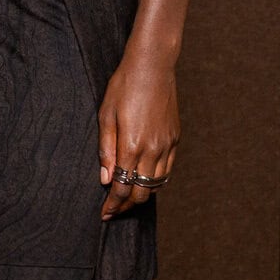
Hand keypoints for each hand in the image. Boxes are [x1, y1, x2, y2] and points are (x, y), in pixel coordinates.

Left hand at [97, 53, 178, 218]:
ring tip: (128, 197)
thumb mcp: (106, 115)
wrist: (152, 66)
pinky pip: (167, 170)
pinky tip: (145, 178)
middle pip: (142, 192)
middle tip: (113, 208)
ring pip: (157, 184)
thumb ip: (106, 149)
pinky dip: (156, 180)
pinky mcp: (175, 139)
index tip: (104, 213)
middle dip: (126, 205)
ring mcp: (167, 145)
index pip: (122, 187)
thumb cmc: (124, 86)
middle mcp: (153, 149)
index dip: (113, 204)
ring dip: (142, 194)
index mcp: (132, 145)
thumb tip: (105, 179)